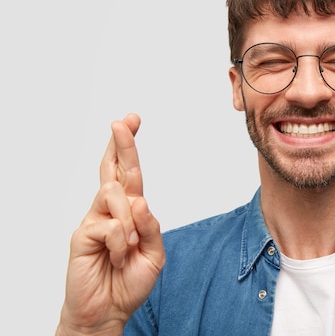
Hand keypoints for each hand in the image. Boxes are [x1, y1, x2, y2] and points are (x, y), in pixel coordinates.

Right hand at [56, 114, 164, 335]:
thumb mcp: (154, 254)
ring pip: (115, 195)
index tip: (131, 120)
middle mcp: (110, 210)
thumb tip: (138, 200)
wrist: (108, 311)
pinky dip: (120, 242)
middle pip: (114, 170)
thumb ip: (151, 226)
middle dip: (121, 144)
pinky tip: (116, 256)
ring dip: (130, 220)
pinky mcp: (82, 235)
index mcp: (128, 211)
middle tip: (123, 121)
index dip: (128, 148)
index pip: (129, 174)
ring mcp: (94, 220)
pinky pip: (108, 225)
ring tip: (128, 246)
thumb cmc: (129, 281)